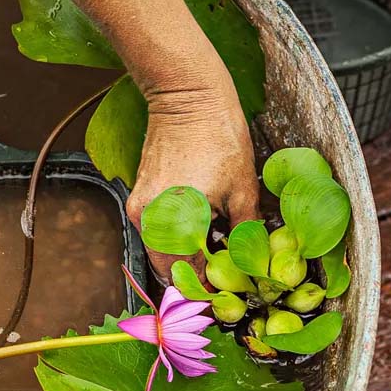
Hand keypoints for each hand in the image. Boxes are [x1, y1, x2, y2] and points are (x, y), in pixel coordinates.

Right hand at [125, 85, 258, 285]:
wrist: (187, 97)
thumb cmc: (218, 137)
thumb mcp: (243, 191)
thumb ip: (244, 235)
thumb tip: (251, 265)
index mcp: (172, 224)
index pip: (185, 277)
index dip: (207, 290)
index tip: (228, 294)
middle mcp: (147, 220)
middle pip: (168, 267)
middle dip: (196, 275)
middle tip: (226, 276)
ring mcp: (139, 206)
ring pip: (162, 248)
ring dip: (186, 255)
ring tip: (219, 248)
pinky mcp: (139, 194)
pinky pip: (157, 228)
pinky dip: (177, 235)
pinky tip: (204, 226)